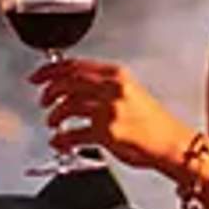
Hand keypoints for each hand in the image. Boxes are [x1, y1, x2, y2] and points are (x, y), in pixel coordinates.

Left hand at [29, 60, 186, 171]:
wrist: (171, 143)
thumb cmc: (152, 122)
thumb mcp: (129, 92)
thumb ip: (102, 85)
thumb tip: (71, 85)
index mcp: (117, 74)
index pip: (75, 65)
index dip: (49, 70)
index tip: (37, 77)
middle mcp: (113, 88)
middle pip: (67, 82)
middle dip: (48, 92)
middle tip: (43, 101)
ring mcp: (110, 110)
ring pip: (67, 107)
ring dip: (54, 116)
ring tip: (53, 123)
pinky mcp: (108, 133)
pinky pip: (74, 134)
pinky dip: (62, 138)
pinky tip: (60, 141)